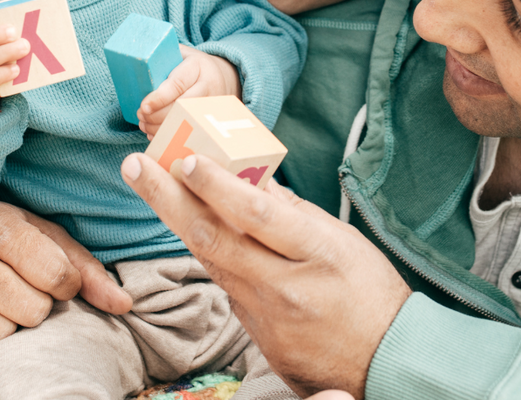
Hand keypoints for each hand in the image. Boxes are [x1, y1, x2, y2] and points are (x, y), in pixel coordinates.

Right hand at [0, 201, 130, 363]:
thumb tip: (124, 304)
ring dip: (9, 326)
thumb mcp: (43, 236)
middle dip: (36, 306)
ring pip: (0, 336)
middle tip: (20, 288)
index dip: (66, 285)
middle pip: (30, 311)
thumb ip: (85, 269)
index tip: (57, 279)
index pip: (55, 274)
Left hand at [121, 152, 410, 398]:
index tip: (187, 159)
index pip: (258, 215)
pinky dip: (207, 252)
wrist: (385, 362)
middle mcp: (284, 286)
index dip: (219, 187)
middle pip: (215, 237)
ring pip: (211, 260)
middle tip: (135, 165)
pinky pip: (226, 286)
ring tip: (150, 183)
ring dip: (175, 219)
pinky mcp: (255, 337)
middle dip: (168, 198)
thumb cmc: (369, 291)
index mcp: (316, 253)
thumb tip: (252, 173)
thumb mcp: (342, 240)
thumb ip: (293, 210)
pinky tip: (189, 224)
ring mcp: (265, 316)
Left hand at [136, 45, 240, 136]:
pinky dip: (169, 135)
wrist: (224, 77)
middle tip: (140, 115)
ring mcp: (212, 105)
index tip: (143, 106)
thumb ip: (163, 55)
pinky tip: (154, 133)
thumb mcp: (182, 53)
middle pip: (181, 106)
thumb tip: (135, 58)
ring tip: (144, 124)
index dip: (159, 97)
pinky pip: (189, 132)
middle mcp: (209, 86)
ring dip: (160, 127)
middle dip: (157, 115)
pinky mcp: (211, 119)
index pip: (178, 83)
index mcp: (199, 66)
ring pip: (185, 121)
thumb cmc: (193, 65)